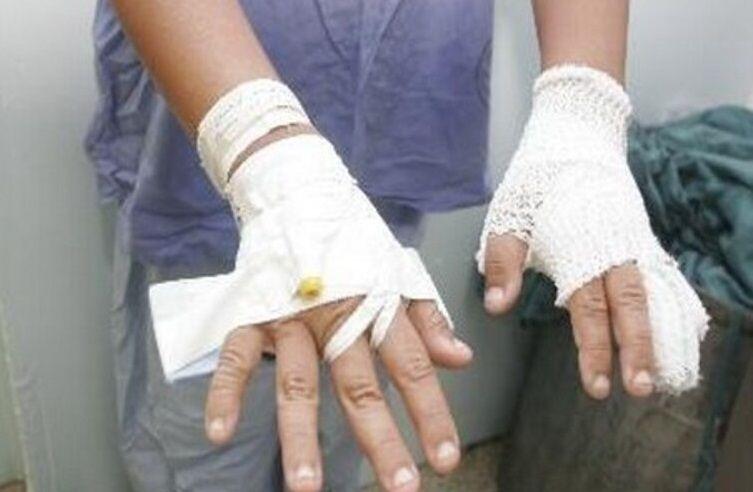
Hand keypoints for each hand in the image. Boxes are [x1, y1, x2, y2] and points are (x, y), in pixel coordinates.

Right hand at [150, 116, 472, 489]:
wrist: (298, 191)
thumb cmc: (352, 240)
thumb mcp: (397, 272)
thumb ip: (426, 319)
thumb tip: (461, 359)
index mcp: (377, 305)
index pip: (412, 367)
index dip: (431, 413)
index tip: (446, 458)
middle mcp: (338, 315)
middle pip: (359, 385)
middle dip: (380, 439)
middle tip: (400, 486)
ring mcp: (292, 316)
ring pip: (297, 382)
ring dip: (301, 436)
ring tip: (308, 487)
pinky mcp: (253, 312)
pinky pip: (237, 355)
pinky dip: (226, 392)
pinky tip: (220, 432)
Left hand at [478, 65, 707, 397]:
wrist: (577, 135)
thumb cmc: (538, 179)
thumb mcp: (510, 218)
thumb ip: (504, 263)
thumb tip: (497, 308)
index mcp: (579, 252)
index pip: (589, 312)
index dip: (595, 351)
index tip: (597, 386)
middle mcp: (612, 252)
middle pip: (629, 310)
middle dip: (636, 352)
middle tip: (639, 390)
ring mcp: (630, 242)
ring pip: (650, 295)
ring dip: (655, 334)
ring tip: (660, 369)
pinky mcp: (638, 234)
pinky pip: (660, 275)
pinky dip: (667, 304)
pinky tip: (675, 327)